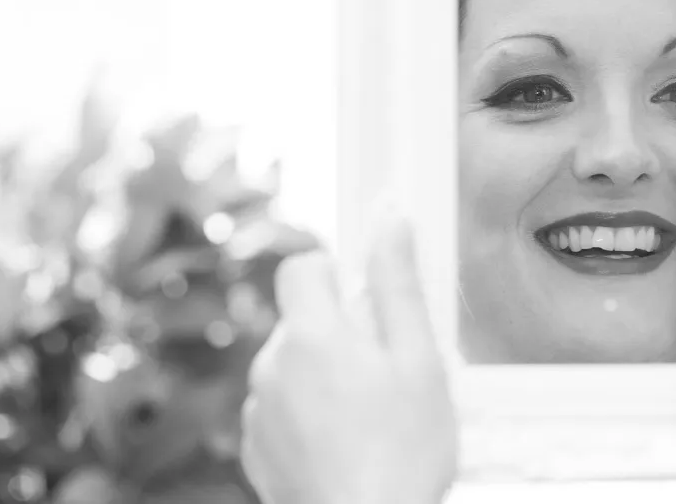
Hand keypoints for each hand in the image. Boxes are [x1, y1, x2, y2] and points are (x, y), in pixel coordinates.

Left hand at [240, 216, 456, 503]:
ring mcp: (258, 411)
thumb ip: (398, 286)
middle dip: (340, 333)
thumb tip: (390, 222)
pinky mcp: (256, 450)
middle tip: (387, 372)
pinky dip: (307, 416)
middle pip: (302, 320)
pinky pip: (280, 409)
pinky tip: (345, 444)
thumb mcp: (420, 361)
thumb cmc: (402, 454)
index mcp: (312, 337)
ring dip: (323, 377)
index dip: (335, 271)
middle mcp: (272, 367)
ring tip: (369, 418)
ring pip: (291, 366)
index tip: (366, 299)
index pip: (300, 266)